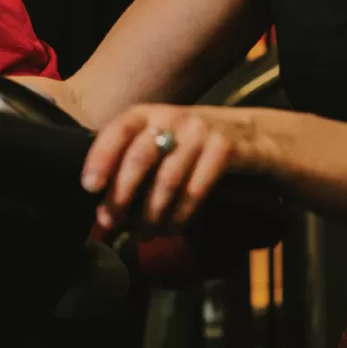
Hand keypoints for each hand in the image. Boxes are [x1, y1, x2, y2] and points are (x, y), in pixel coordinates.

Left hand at [82, 103, 253, 233]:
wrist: (256, 136)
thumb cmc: (196, 145)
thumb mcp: (165, 141)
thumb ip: (137, 163)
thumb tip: (102, 204)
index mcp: (152, 113)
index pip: (119, 129)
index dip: (101, 156)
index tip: (89, 186)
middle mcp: (175, 117)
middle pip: (141, 156)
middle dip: (121, 194)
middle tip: (111, 222)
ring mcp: (203, 131)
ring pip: (167, 178)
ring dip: (151, 213)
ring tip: (143, 234)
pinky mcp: (227, 150)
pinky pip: (196, 189)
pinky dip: (180, 215)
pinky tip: (173, 228)